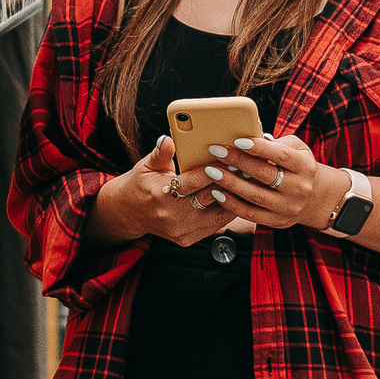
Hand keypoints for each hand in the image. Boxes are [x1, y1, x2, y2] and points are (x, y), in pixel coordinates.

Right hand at [85, 135, 240, 249]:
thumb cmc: (142, 184)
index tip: (231, 158)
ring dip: (234, 198)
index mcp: (160, 195)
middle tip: (249, 168)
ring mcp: (181, 230)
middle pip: (209, 198)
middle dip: (230, 182)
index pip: (194, 181)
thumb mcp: (147, 165)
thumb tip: (167, 140)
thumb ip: (160, 153)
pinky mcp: (187, 239)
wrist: (130, 213)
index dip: (214, 169)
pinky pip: (215, 226)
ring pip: (217, 215)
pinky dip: (227, 211)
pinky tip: (238, 198)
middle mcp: (171, 216)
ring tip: (249, 182)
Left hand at [195, 133, 346, 232]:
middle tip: (216, 151)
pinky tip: (218, 193)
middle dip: (238, 162)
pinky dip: (232, 204)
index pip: (281, 155)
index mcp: (305, 166)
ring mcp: (288, 207)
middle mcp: (299, 188)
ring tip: (212, 172)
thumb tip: (249, 136)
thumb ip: (276, 143)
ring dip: (230, 183)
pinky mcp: (278, 221)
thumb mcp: (297, 149)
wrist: (315, 198)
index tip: (238, 140)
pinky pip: (251, 214)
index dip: (259, 148)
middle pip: (265, 174)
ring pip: (255, 196)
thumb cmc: (298, 167)